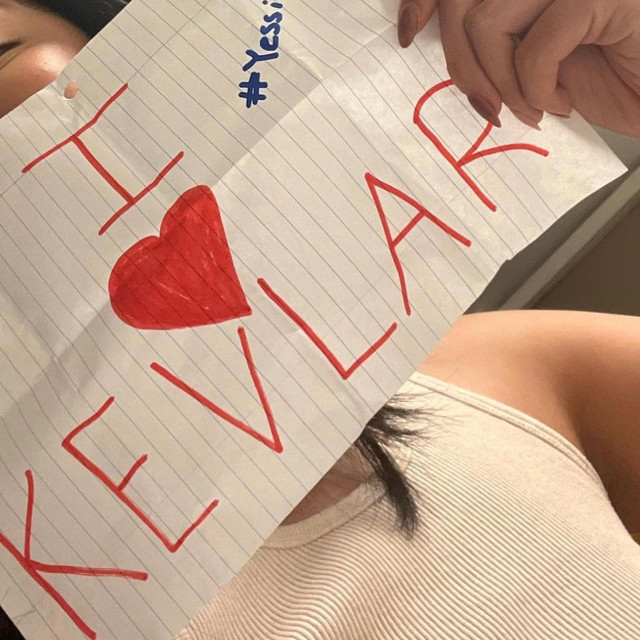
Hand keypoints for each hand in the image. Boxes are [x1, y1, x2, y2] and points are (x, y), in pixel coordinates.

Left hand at [397, 0, 639, 137]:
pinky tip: (560, 102)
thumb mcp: (540, 63)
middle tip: (487, 108)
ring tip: (531, 107)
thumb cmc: (617, 76)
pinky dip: (536, 88)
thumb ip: (500, 46)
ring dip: (500, 81)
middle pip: (464, 3)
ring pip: (486, 22)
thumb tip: (448, 52)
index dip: (424, 0)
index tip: (408, 32)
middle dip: (463, 65)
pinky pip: (533, 48)